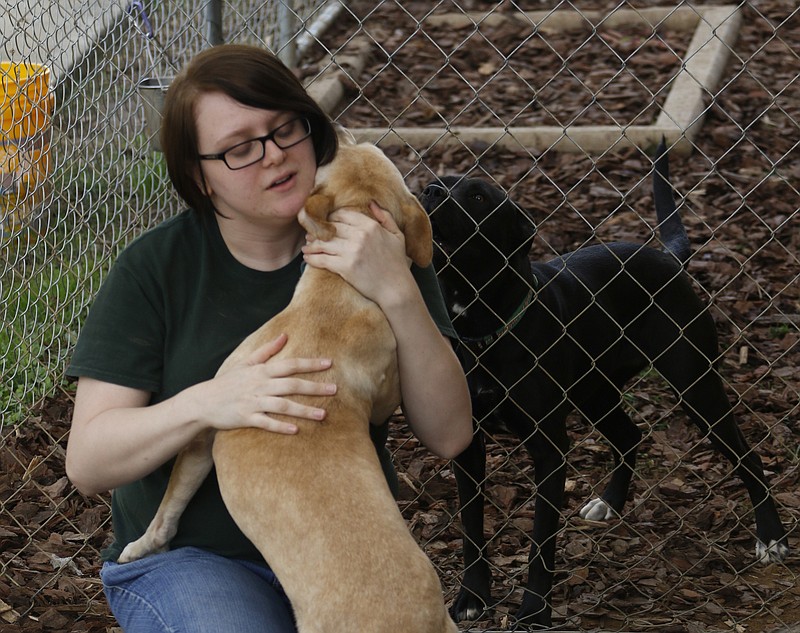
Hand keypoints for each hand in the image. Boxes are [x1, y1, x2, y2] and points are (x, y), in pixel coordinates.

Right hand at [194, 333, 336, 434]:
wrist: (203, 401)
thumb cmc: (228, 382)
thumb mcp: (246, 363)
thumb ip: (267, 350)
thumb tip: (284, 335)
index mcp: (261, 371)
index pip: (290, 365)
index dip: (310, 364)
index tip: (329, 363)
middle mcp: (260, 385)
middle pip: (291, 384)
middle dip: (314, 387)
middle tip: (334, 389)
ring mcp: (253, 402)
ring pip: (283, 405)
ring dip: (304, 410)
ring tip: (323, 414)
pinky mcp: (246, 418)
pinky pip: (266, 422)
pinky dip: (280, 426)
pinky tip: (296, 430)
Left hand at [301, 203, 413, 306]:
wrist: (396, 289)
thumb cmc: (397, 263)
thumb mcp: (397, 235)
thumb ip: (385, 217)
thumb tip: (371, 203)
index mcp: (371, 226)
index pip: (342, 215)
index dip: (330, 218)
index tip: (325, 223)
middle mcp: (360, 236)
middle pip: (330, 228)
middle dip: (318, 231)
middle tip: (310, 235)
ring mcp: (352, 251)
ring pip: (324, 243)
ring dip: (312, 245)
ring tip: (306, 247)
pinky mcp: (345, 267)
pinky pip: (322, 259)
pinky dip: (312, 258)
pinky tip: (307, 258)